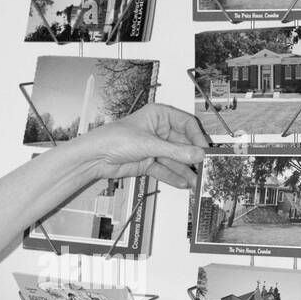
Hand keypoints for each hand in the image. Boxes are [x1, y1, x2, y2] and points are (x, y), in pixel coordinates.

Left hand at [78, 104, 208, 189]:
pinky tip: (184, 183)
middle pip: (183, 144)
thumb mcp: (149, 144)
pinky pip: (165, 170)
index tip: (206, 150)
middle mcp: (159, 130)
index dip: (197, 137)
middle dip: (193, 158)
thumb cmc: (115, 139)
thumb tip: (198, 155)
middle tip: (206, 169)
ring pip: (175, 160)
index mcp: (159, 115)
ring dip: (185, 171)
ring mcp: (154, 147)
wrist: (94, 157)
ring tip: (198, 182)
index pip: (186, 124)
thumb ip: (175, 152)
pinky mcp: (149, 163)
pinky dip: (173, 177)